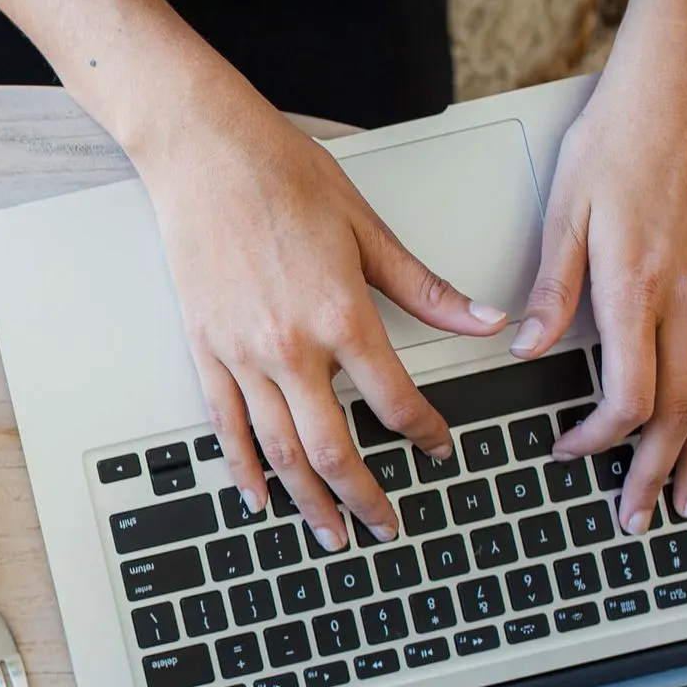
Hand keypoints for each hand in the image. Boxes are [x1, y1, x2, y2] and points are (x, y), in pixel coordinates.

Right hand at [142, 94, 508, 549]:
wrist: (204, 152)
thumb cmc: (281, 175)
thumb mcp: (367, 228)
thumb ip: (423, 288)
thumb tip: (482, 320)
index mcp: (340, 314)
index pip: (394, 400)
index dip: (424, 433)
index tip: (439, 447)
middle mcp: (288, 346)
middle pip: (332, 449)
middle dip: (364, 499)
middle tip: (386, 527)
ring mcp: (241, 353)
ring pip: (278, 452)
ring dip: (307, 502)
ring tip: (330, 534)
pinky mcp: (205, 349)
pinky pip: (225, 426)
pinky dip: (242, 469)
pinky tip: (258, 497)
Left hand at [511, 28, 686, 532]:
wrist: (686, 83)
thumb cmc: (618, 136)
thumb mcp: (563, 209)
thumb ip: (550, 289)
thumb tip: (524, 347)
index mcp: (636, 286)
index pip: (629, 395)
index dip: (601, 440)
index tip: (574, 453)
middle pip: (681, 410)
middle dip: (658, 472)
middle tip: (641, 515)